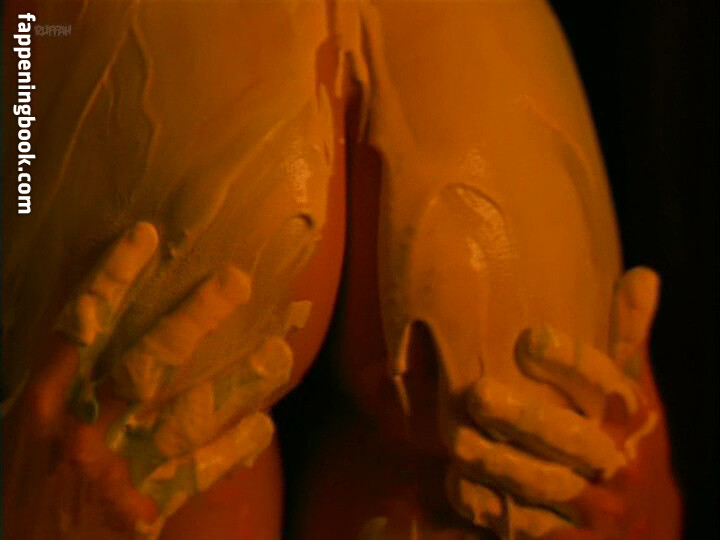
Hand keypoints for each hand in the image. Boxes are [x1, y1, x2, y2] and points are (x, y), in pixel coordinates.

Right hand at [11, 222, 290, 537]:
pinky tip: (262, 426)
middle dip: (194, 319)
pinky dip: (231, 448)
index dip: (111, 280)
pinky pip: (198, 473)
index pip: (80, 327)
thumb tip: (110, 319)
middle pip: (145, 362)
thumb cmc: (33, 481)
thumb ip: (73, 380)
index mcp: (48, 403)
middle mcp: (82, 429)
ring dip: (236, 383)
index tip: (146, 238)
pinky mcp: (141, 508)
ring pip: (187, 415)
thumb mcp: (37, 425)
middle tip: (236, 281)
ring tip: (276, 354)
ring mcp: (115, 469)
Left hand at [444, 268, 680, 538]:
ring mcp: (589, 507)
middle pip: (570, 440)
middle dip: (525, 419)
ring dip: (499, 464)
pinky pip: (522, 525)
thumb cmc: (620, 437)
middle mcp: (614, 463)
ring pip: (543, 486)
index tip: (531, 339)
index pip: (605, 387)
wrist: (636, 521)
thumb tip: (643, 274)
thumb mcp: (629, 390)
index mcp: (631, 418)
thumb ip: (627, 338)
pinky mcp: (559, 536)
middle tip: (479, 394)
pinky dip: (487, 507)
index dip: (571, 364)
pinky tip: (456, 484)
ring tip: (459, 442)